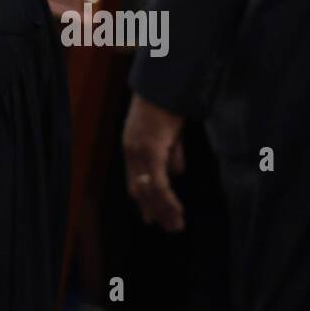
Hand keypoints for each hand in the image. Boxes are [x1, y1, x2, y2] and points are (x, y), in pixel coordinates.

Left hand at [122, 93, 186, 232]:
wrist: (166, 83)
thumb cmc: (170, 102)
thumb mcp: (171, 132)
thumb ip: (172, 153)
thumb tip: (178, 173)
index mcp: (133, 147)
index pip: (136, 180)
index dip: (144, 200)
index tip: (152, 218)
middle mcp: (131, 151)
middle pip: (139, 189)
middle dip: (153, 210)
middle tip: (168, 227)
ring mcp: (138, 151)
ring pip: (148, 190)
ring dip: (162, 210)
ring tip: (176, 225)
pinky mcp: (149, 149)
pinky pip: (156, 181)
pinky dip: (165, 199)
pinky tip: (175, 210)